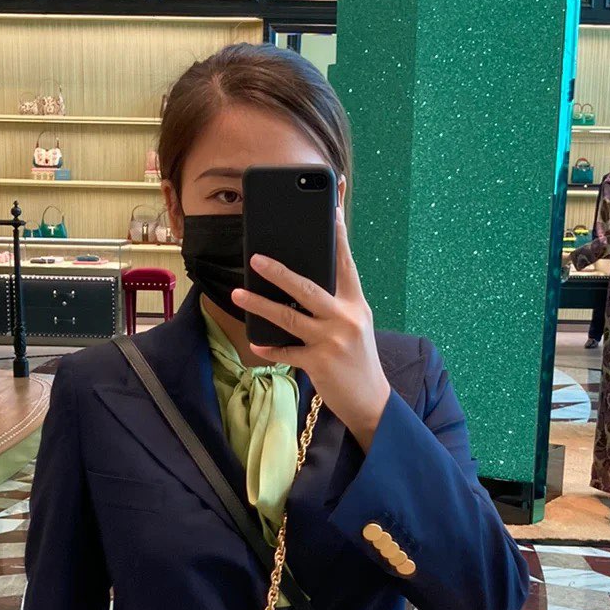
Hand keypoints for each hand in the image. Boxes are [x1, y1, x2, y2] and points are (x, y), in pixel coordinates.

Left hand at [231, 211, 391, 449]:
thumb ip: (336, 302)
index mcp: (356, 303)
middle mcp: (346, 318)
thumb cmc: (357, 358)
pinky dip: (270, 347)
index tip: (329, 209)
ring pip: (289, 317)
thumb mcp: (356, 324)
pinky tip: (256, 344)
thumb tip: (301, 282)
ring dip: (260, 304)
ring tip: (238, 293)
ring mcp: (332, 341)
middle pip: (308, 288)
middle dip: (279, 272)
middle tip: (255, 258)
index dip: (338, 236)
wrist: (371, 400)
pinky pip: (287, 351)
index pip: (346, 264)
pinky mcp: (320, 363)